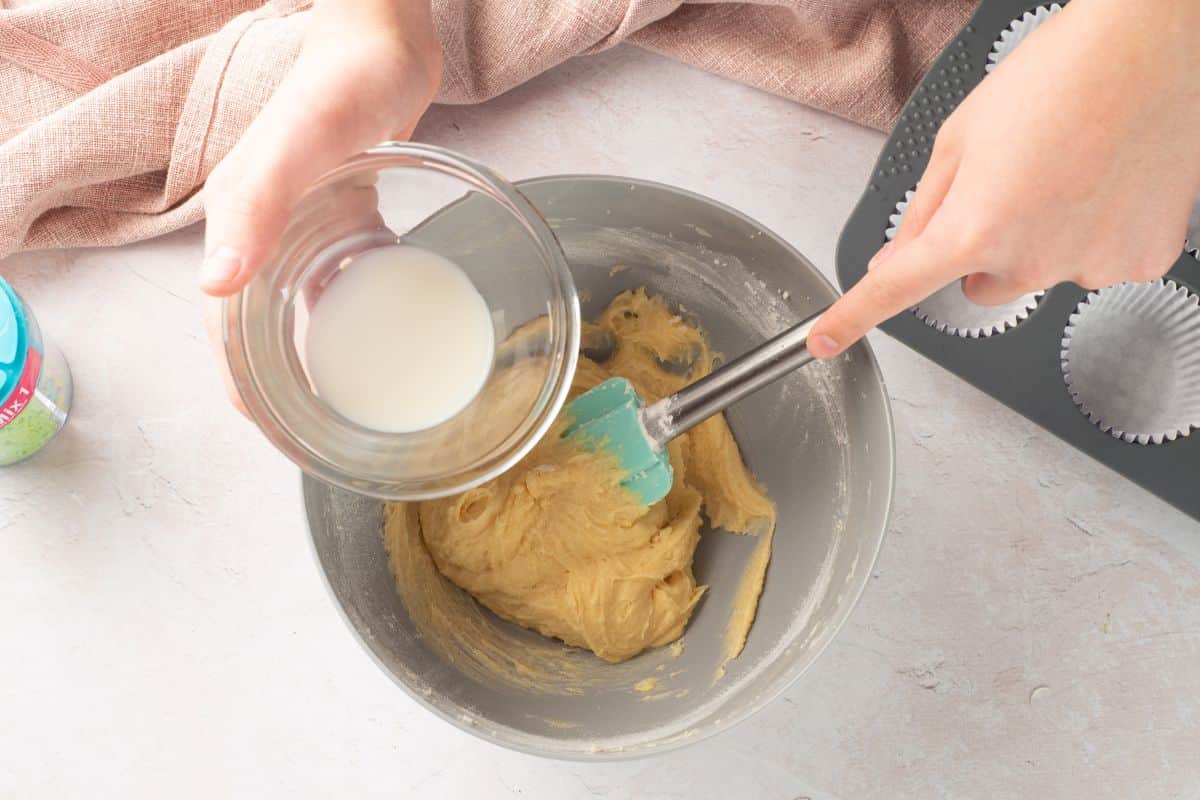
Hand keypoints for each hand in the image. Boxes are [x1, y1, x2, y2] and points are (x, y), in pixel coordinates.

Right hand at [199, 0, 441, 410]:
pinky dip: (346, 305)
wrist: (383, 41)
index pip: (222, 318)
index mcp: (241, 220)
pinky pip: (337, 272)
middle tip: (307, 425)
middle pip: (255, 321)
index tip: (262, 424)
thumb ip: (257, 204)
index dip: (237, 376)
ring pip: (295, 301)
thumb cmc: (341, 85)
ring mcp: (304, 222)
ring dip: (308, 348)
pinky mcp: (342, 211)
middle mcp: (266, 228)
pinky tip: (373, 326)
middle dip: (272, 377)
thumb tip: (213, 287)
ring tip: (339, 393)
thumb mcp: (300, 144)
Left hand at [808, 0, 1199, 358]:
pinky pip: (1093, 262)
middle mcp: (1028, 260)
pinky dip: (1094, 233)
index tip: (825, 340)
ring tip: (1066, 170)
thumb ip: (922, 210)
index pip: (895, 288)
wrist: (1156, 45)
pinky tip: (1105, 182)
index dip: (852, 317)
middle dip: (982, 245)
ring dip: (1039, 240)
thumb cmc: (1059, 73)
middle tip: (1013, 183)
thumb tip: (895, 257)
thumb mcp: (960, 138)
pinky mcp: (1140, 261)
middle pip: (977, 282)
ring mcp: (1088, 267)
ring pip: (1035, 274)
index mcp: (973, 228)